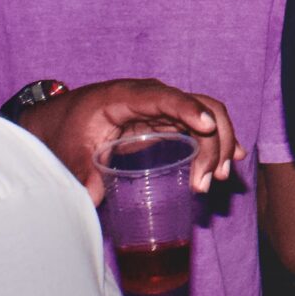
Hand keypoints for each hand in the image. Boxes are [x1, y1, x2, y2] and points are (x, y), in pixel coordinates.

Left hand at [17, 79, 246, 202]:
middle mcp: (152, 97)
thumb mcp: (69, 151)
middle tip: (204, 181)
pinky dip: (218, 141)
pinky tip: (232, 159)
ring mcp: (164, 108)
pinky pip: (201, 126)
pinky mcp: (168, 122)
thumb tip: (92, 199)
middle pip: (198, 107)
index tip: (206, 127)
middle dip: (212, 142)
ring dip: (219, 145)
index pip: (163, 97)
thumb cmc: (66, 129)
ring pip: (207, 116)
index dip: (187, 108)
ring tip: (215, 179)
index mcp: (125, 96)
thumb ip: (81, 174)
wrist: (62, 119)